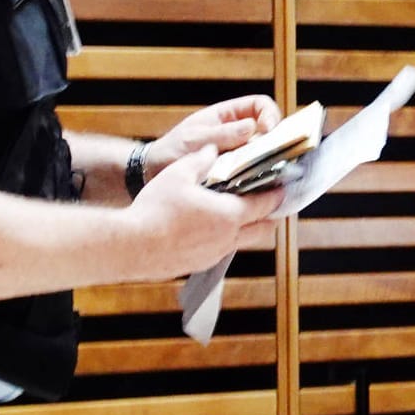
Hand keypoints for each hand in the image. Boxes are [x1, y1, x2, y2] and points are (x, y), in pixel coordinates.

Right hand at [125, 145, 282, 278]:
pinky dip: (225, 239)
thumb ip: (199, 160)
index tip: (283, 189)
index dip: (276, 196)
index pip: (264, 205)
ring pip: (242, 242)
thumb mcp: (178, 174)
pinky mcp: (199, 264)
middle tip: (269, 205)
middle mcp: (227, 238)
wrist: (131, 246)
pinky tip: (209, 228)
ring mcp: (214, 255)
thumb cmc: (155, 210)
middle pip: (263, 230)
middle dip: (270, 217)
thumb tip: (211, 149)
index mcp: (229, 214)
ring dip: (247, 229)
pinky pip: (221, 251)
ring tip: (239, 214)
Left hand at [146, 95, 281, 177]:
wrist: (154, 173)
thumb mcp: (195, 140)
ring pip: (264, 151)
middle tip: (276, 155)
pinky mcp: (234, 171)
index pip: (259, 105)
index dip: (269, 114)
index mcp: (227, 115)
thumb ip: (223, 134)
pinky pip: (254, 170)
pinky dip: (259, 175)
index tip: (268, 131)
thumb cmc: (171, 151)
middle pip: (268, 128)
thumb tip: (253, 127)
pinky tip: (259, 184)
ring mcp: (236, 151)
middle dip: (276, 139)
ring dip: (268, 160)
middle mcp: (236, 131)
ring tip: (270, 172)